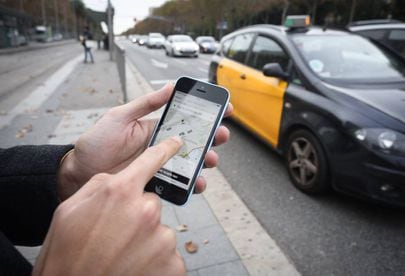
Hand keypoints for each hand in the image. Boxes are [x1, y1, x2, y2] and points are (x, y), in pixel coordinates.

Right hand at [33, 137, 185, 275]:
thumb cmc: (66, 254)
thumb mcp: (70, 209)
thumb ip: (101, 185)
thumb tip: (118, 179)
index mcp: (120, 192)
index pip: (152, 160)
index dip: (166, 149)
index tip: (177, 142)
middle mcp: (146, 211)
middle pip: (151, 203)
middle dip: (137, 214)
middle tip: (116, 233)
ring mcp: (161, 239)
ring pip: (158, 229)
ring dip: (144, 239)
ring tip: (120, 255)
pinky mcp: (173, 264)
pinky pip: (166, 253)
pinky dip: (154, 260)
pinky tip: (133, 267)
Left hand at [58, 83, 231, 199]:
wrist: (79, 173)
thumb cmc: (97, 142)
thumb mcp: (120, 117)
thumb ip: (146, 104)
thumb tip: (170, 86)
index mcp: (156, 128)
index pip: (186, 119)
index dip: (207, 114)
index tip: (225, 110)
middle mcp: (162, 146)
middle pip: (194, 142)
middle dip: (212, 138)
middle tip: (221, 136)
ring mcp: (160, 165)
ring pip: (190, 163)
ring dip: (205, 161)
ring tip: (209, 161)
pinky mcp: (156, 183)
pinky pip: (178, 183)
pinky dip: (191, 184)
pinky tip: (196, 183)